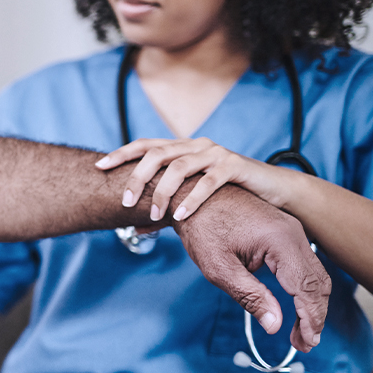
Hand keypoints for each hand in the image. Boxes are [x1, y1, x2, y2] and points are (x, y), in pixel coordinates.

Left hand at [96, 137, 288, 221]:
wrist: (273, 192)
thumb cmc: (229, 196)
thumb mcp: (192, 199)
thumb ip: (165, 209)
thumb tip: (135, 228)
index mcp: (182, 148)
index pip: (145, 145)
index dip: (121, 153)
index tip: (99, 167)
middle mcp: (196, 145)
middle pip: (157, 154)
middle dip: (137, 177)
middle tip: (125, 202)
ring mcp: (216, 153)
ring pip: (179, 166)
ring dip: (163, 191)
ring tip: (155, 214)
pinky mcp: (235, 166)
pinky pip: (209, 181)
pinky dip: (192, 198)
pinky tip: (180, 215)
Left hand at [174, 183, 328, 351]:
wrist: (193, 193)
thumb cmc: (202, 227)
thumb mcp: (219, 266)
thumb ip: (250, 296)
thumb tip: (275, 326)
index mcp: (280, 240)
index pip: (306, 288)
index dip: (309, 320)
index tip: (304, 344)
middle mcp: (294, 233)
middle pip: (318, 283)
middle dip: (314, 316)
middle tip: (302, 344)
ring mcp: (292, 230)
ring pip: (315, 274)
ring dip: (310, 303)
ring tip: (298, 331)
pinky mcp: (285, 231)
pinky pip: (305, 264)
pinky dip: (303, 288)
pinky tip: (293, 305)